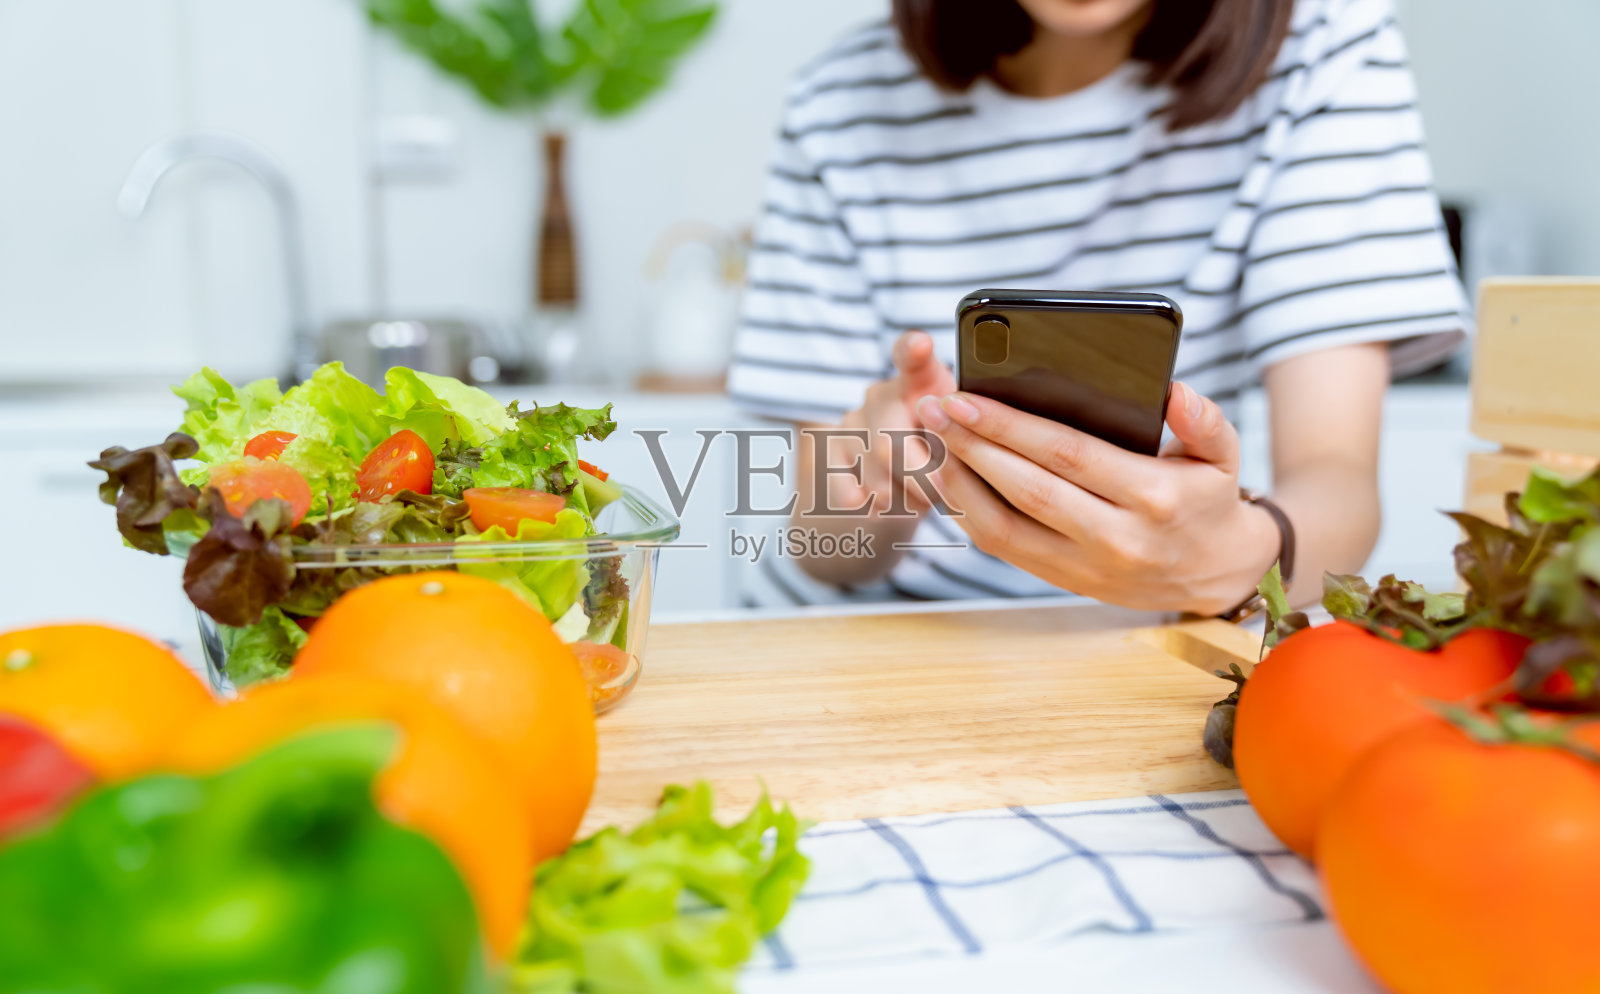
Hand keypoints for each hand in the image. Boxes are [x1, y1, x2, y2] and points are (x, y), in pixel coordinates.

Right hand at [826, 331, 954, 515]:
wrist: (901, 483)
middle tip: (941, 493)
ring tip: (919, 496)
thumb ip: (959, 440)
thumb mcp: (961, 440)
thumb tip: (959, 457)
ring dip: (902, 496)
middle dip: (918, 476)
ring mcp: (851, 422)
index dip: (914, 350)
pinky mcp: (830, 451)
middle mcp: (880, 395)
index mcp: (920, 382)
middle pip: (889, 439)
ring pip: (873, 472)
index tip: (921, 345)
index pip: (911, 357)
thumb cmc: (944, 453)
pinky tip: (879, 504)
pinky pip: (846, 486)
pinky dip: (869, 504)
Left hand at [915, 383, 1280, 613]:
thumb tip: (1175, 392)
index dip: (1010, 426)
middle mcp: (1115, 537)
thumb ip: (1204, 420)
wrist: (1215, 572)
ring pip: (1004, 526)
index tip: (966, 398)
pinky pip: (1004, 548)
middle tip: (933, 410)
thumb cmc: (1207, 498)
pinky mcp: (1064, 580)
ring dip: (959, 483)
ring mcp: (1085, 566)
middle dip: (972, 446)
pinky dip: (969, 514)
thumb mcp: (1222, 454)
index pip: (1067, 454)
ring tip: (930, 442)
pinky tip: (950, 479)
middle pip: (1026, 487)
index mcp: (1152, 497)